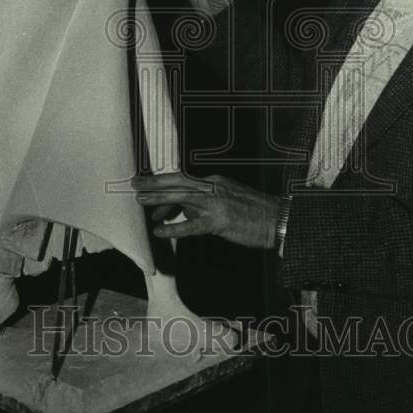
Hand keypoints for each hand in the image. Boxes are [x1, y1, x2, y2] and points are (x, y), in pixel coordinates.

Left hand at [134, 172, 280, 249]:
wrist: (278, 219)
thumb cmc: (255, 212)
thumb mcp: (228, 198)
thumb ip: (205, 202)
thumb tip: (184, 210)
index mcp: (214, 182)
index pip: (183, 181)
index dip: (163, 185)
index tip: (148, 190)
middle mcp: (213, 188)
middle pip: (177, 182)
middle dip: (154, 183)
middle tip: (135, 184)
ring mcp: (216, 204)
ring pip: (181, 197)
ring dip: (158, 199)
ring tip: (140, 201)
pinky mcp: (220, 222)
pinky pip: (192, 225)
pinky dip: (174, 227)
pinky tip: (160, 230)